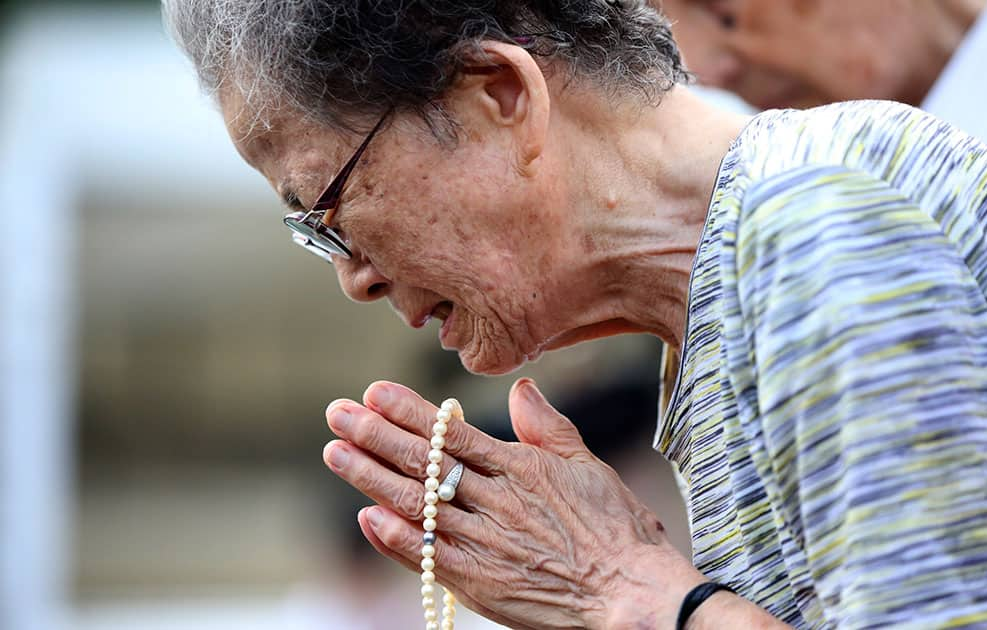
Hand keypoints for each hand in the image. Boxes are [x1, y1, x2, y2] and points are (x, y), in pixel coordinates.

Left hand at [323, 378, 702, 628]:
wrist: (631, 594)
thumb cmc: (617, 531)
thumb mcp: (588, 465)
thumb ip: (547, 427)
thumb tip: (521, 389)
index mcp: (521, 468)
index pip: (452, 434)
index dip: (409, 412)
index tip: (373, 392)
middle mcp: (497, 501)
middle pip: (425, 464)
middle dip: (375, 435)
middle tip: (336, 413)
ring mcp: (486, 543)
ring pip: (418, 505)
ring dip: (371, 479)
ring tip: (336, 453)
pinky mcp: (482, 583)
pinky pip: (430, 557)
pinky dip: (396, 539)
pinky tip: (367, 518)